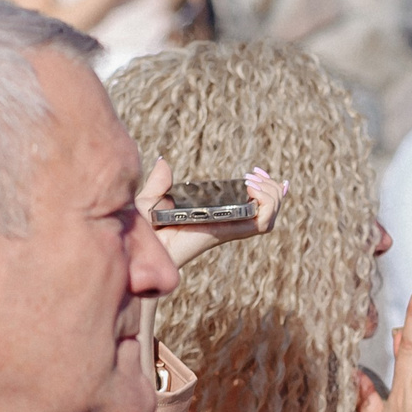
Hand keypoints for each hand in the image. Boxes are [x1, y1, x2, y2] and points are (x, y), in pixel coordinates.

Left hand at [136, 156, 285, 269]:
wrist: (140, 248)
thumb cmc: (142, 231)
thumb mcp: (150, 200)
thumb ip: (160, 182)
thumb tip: (164, 163)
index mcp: (215, 216)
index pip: (252, 208)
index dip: (264, 190)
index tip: (256, 174)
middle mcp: (227, 224)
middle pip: (268, 211)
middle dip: (272, 189)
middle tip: (254, 177)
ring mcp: (229, 229)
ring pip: (270, 217)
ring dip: (272, 196)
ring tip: (253, 184)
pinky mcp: (227, 232)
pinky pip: (261, 224)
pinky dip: (266, 205)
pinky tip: (252, 191)